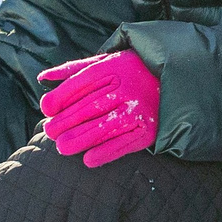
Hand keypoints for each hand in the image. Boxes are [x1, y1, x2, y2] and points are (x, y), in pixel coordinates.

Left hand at [38, 49, 160, 167]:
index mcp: (115, 67)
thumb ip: (74, 69)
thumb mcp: (107, 61)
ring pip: (102, 127)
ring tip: (62, 146)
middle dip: (65, 121)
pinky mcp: (149, 130)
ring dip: (80, 140)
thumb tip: (42, 77)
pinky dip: (105, 153)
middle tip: (50, 131)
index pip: (81, 82)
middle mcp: (128, 87)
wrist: (180, 79)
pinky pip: (123, 145)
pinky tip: (88, 159)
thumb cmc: (134, 70)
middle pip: (89, 106)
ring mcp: (139, 109)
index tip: (47, 108)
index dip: (60, 97)